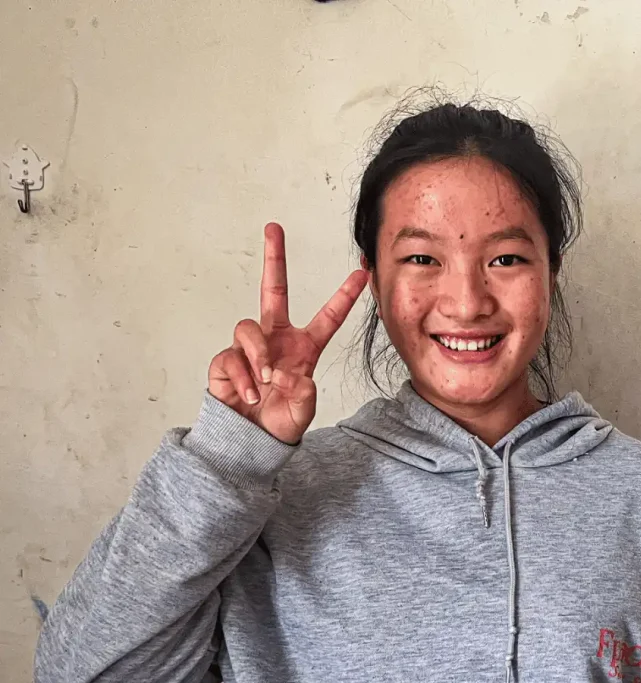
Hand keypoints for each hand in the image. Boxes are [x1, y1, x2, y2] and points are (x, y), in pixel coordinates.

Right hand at [208, 223, 368, 443]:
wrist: (252, 441)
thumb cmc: (280, 422)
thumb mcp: (304, 409)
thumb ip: (303, 390)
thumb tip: (281, 371)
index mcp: (303, 349)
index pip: (327, 318)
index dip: (344, 297)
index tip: (360, 274)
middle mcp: (275, 340)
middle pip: (273, 290)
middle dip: (274, 258)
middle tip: (273, 229)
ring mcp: (249, 349)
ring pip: (247, 327)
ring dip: (258, 355)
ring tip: (265, 381)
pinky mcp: (225, 361)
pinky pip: (232, 357)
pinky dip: (243, 378)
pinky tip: (250, 394)